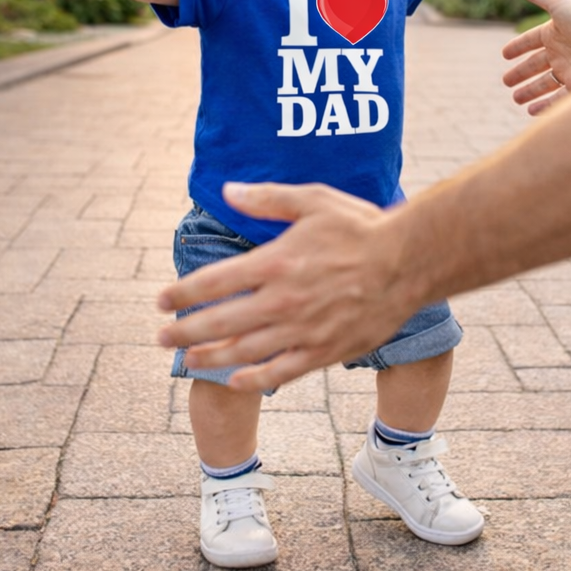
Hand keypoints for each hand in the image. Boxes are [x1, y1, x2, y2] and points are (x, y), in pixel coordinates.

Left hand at [156, 182, 412, 391]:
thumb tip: (228, 190)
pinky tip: (235, 379)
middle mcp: (282, 301)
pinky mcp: (325, 350)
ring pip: (243, 352)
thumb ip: (268, 197)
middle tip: (161, 337)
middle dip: (183, 331)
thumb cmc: (362, 226)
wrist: (409, 261)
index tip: (162, 300)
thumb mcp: (314, 199)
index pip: (213, 282)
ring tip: (188, 359)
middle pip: (218, 322)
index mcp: (276, 262)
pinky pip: (280, 372)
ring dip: (209, 357)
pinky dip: (253, 378)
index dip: (181, 293)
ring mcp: (303, 329)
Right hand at [502, 0, 570, 114]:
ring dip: (531, 92)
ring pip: (545, 85)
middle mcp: (562, 52)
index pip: (531, 41)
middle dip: (521, 74)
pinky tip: (532, 111)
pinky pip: (558, 100)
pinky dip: (545, 106)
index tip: (504, 54)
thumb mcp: (558, 3)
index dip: (518, 47)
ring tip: (516, 99)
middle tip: (506, 82)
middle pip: (536, 65)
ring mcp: (570, 71)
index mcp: (555, 33)